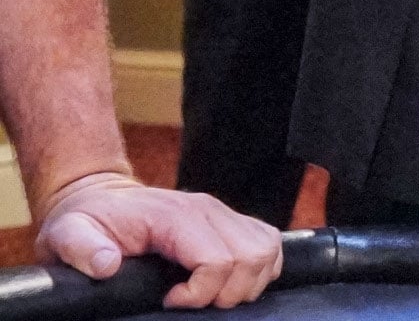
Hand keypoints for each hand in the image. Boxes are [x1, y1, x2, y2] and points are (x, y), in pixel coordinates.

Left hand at [35, 171, 283, 309]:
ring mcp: (223, 214)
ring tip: (210, 295)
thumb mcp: (68, 233)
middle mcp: (209, 210)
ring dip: (247, 283)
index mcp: (177, 215)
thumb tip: (107, 265)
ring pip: (266, 252)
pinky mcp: (231, 221)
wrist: (100, 198)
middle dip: (227, 293)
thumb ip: (83, 249)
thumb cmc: (87, 218)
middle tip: (193, 303)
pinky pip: (267, 244)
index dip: (201, 293)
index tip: (170, 301)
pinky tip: (227, 282)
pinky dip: (258, 269)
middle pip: (251, 258)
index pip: (219, 259)